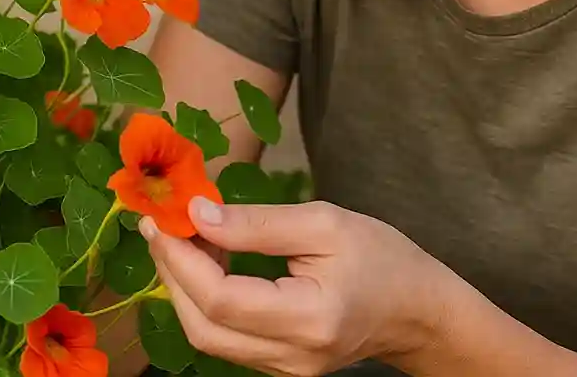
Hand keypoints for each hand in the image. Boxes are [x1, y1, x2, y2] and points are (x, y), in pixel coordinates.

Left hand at [140, 197, 451, 376]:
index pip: (222, 299)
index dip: (182, 259)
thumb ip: (258, 223)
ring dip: (184, 286)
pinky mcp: (279, 370)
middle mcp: (293, 358)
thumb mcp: (324, 223)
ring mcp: (284, 372)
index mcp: (310, 319)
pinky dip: (206, 300)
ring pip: (208, 338)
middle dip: (172, 273)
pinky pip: (226, 339)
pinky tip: (208, 263)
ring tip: (184, 238)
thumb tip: (196, 214)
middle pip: (204, 327)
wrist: (416, 309)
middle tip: (160, 226)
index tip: (162, 217)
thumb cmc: (380, 257)